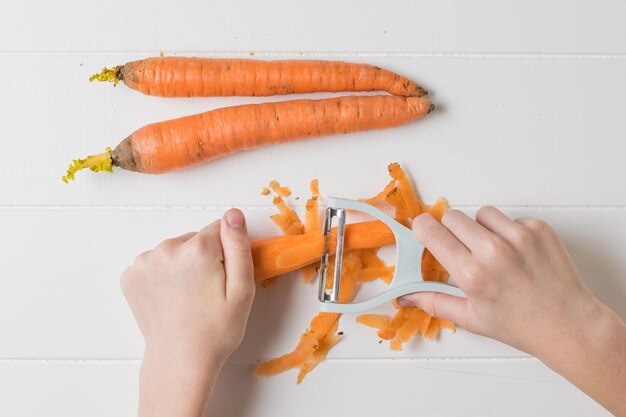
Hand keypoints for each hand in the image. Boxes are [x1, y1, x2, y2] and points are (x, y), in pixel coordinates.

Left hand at [121, 208, 254, 416]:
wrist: (179, 361)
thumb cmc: (215, 331)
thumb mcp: (242, 291)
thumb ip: (238, 247)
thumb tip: (232, 214)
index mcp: (196, 250)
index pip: (220, 229)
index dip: (227, 253)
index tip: (224, 278)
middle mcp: (166, 249)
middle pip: (195, 238)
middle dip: (204, 257)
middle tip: (207, 291)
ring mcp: (144, 262)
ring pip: (175, 249)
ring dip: (183, 264)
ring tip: (188, 295)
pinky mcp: (131, 275)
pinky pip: (156, 261)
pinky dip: (164, 274)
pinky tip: (171, 296)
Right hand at [398, 207, 625, 414]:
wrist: (569, 324)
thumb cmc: (522, 325)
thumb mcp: (471, 318)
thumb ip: (434, 302)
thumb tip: (405, 296)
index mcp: (472, 274)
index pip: (431, 231)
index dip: (423, 228)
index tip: (424, 231)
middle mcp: (494, 252)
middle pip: (452, 216)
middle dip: (451, 230)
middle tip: (463, 249)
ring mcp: (519, 237)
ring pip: (482, 213)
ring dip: (481, 228)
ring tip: (493, 252)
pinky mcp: (538, 229)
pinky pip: (510, 218)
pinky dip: (509, 232)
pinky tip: (518, 254)